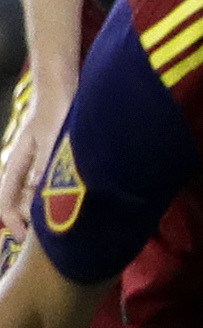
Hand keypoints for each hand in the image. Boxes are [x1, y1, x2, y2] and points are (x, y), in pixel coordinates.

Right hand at [0, 85, 66, 240]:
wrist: (62, 86)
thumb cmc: (57, 109)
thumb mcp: (53, 136)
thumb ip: (45, 161)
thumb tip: (36, 188)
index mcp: (18, 162)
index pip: (5, 199)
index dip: (11, 221)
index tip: (23, 239)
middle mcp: (24, 165)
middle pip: (17, 202)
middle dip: (26, 222)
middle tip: (48, 241)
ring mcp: (36, 162)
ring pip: (31, 195)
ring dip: (40, 212)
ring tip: (61, 228)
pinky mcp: (51, 158)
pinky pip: (47, 185)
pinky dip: (52, 198)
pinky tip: (70, 204)